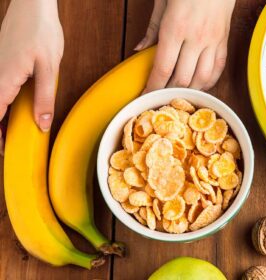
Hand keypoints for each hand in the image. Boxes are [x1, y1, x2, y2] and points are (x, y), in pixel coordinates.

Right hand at [0, 0, 63, 138]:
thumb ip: (45, 98)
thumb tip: (42, 123)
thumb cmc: (41, 32)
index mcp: (4, 80)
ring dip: (0, 117)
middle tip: (8, 146)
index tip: (3, 151)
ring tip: (10, 132)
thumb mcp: (49, 68)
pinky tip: (13, 108)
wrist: (33, 6)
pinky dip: (3, 102)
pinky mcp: (0, 63)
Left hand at [136, 0, 235, 92]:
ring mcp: (212, 41)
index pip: (163, 68)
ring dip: (190, 90)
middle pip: (183, 78)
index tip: (147, 95)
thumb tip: (139, 50)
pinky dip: (209, 81)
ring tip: (179, 93)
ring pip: (203, 78)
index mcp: (175, 28)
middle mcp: (196, 38)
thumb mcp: (162, 2)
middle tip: (161, 96)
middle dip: (170, 92)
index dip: (153, 87)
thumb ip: (151, 29)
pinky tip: (199, 84)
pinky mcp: (224, 41)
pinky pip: (218, 69)